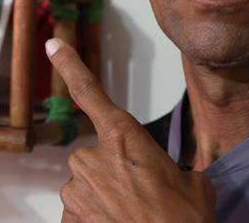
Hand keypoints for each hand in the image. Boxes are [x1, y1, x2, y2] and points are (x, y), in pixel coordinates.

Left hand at [46, 38, 215, 222]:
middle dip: (113, 173)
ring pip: (85, 187)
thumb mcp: (194, 184)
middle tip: (141, 195)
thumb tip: (176, 178)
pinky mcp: (68, 218)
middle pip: (95, 156)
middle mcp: (92, 158)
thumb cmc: (182, 222)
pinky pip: (79, 214)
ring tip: (133, 216)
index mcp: (124, 137)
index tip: (54, 44)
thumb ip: (173, 169)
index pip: (90, 92)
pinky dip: (95, 220)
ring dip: (104, 199)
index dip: (69, 65)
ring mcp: (77, 190)